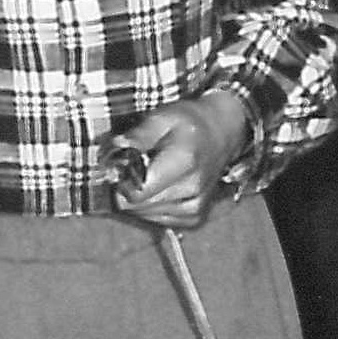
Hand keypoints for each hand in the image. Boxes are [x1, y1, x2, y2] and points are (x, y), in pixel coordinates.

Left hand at [107, 90, 252, 228]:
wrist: (220, 135)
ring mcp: (195, 207)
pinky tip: (160, 187)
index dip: (122, 179)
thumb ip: (138, 136)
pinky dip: (152, 205)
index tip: (124, 165)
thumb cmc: (189, 125)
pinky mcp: (194, 217)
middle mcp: (192, 189)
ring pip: (143, 215)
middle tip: (135, 168)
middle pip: (136, 206)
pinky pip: (156, 220)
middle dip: (127, 188)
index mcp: (184, 162)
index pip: (136, 192)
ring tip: (151, 175)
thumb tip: (117, 148)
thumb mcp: (161, 118)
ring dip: (139, 197)